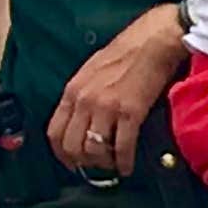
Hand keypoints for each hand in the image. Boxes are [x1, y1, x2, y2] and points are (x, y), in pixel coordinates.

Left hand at [47, 7, 183, 176]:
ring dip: (103, 164)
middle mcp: (84, 101)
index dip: (61, 154)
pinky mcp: (130, 112)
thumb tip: (82, 119)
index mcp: (72, 91)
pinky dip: (124, 162)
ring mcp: (106, 107)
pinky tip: (127, 167)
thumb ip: (82, 95)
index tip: (71, 162)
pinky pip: (122, 147)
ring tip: (113, 165)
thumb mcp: (91, 72)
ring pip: (94, 150)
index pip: (54, 132)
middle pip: (71, 146)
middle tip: (95, 167)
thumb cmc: (126, 52)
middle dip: (83, 162)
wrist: (154, 41)